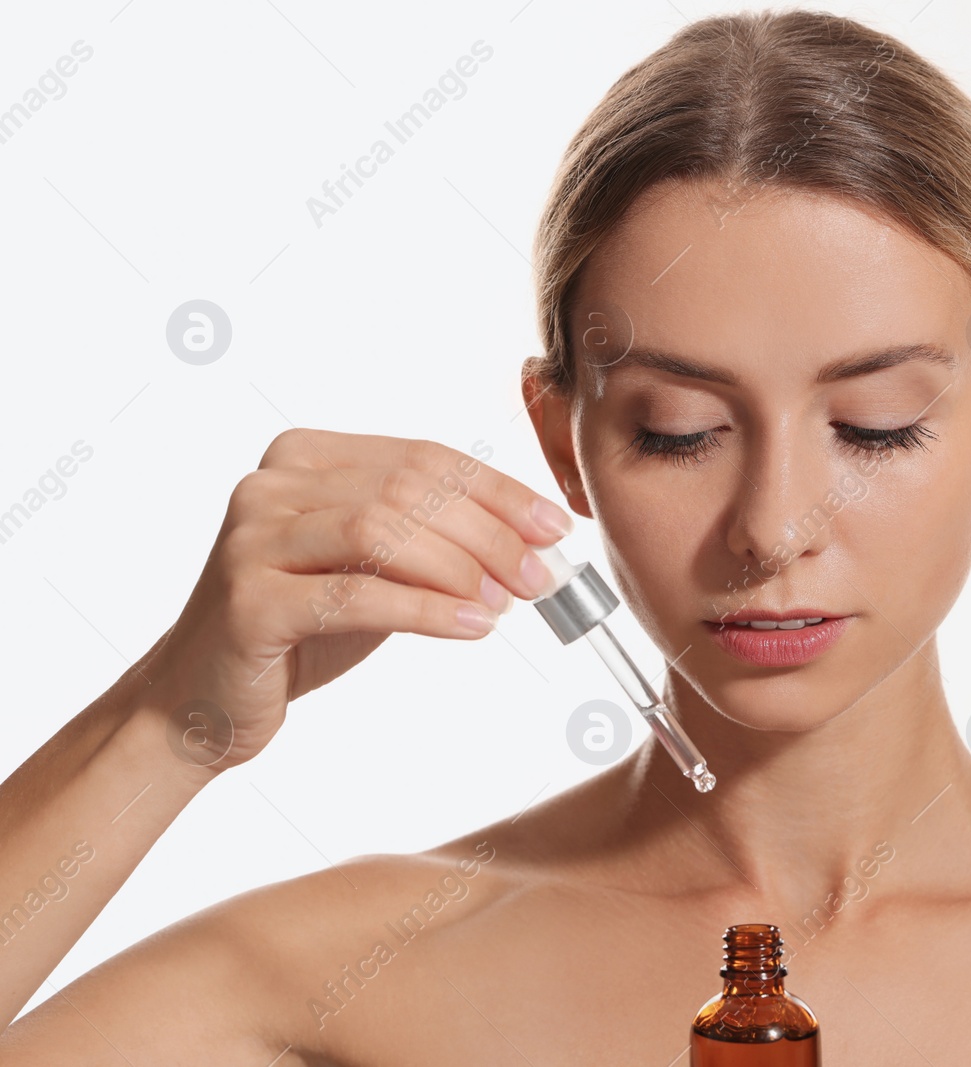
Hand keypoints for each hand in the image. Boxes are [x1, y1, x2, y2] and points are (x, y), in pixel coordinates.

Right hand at [144, 429, 571, 771]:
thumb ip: (432, 539)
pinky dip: (427, 611)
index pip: (425, 458)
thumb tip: (532, 541)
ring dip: (462, 568)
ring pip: (382, 532)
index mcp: (306, 456)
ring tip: (508, 603)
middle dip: (490, 533)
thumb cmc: (301, 628)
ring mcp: (251, 537)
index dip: (500, 492)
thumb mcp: (374, 568)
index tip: (556, 528)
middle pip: (408, 491)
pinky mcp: (248, 598)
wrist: (203, 699)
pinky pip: (357, 595)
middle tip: (540, 576)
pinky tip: (474, 627)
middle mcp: (271, 483)